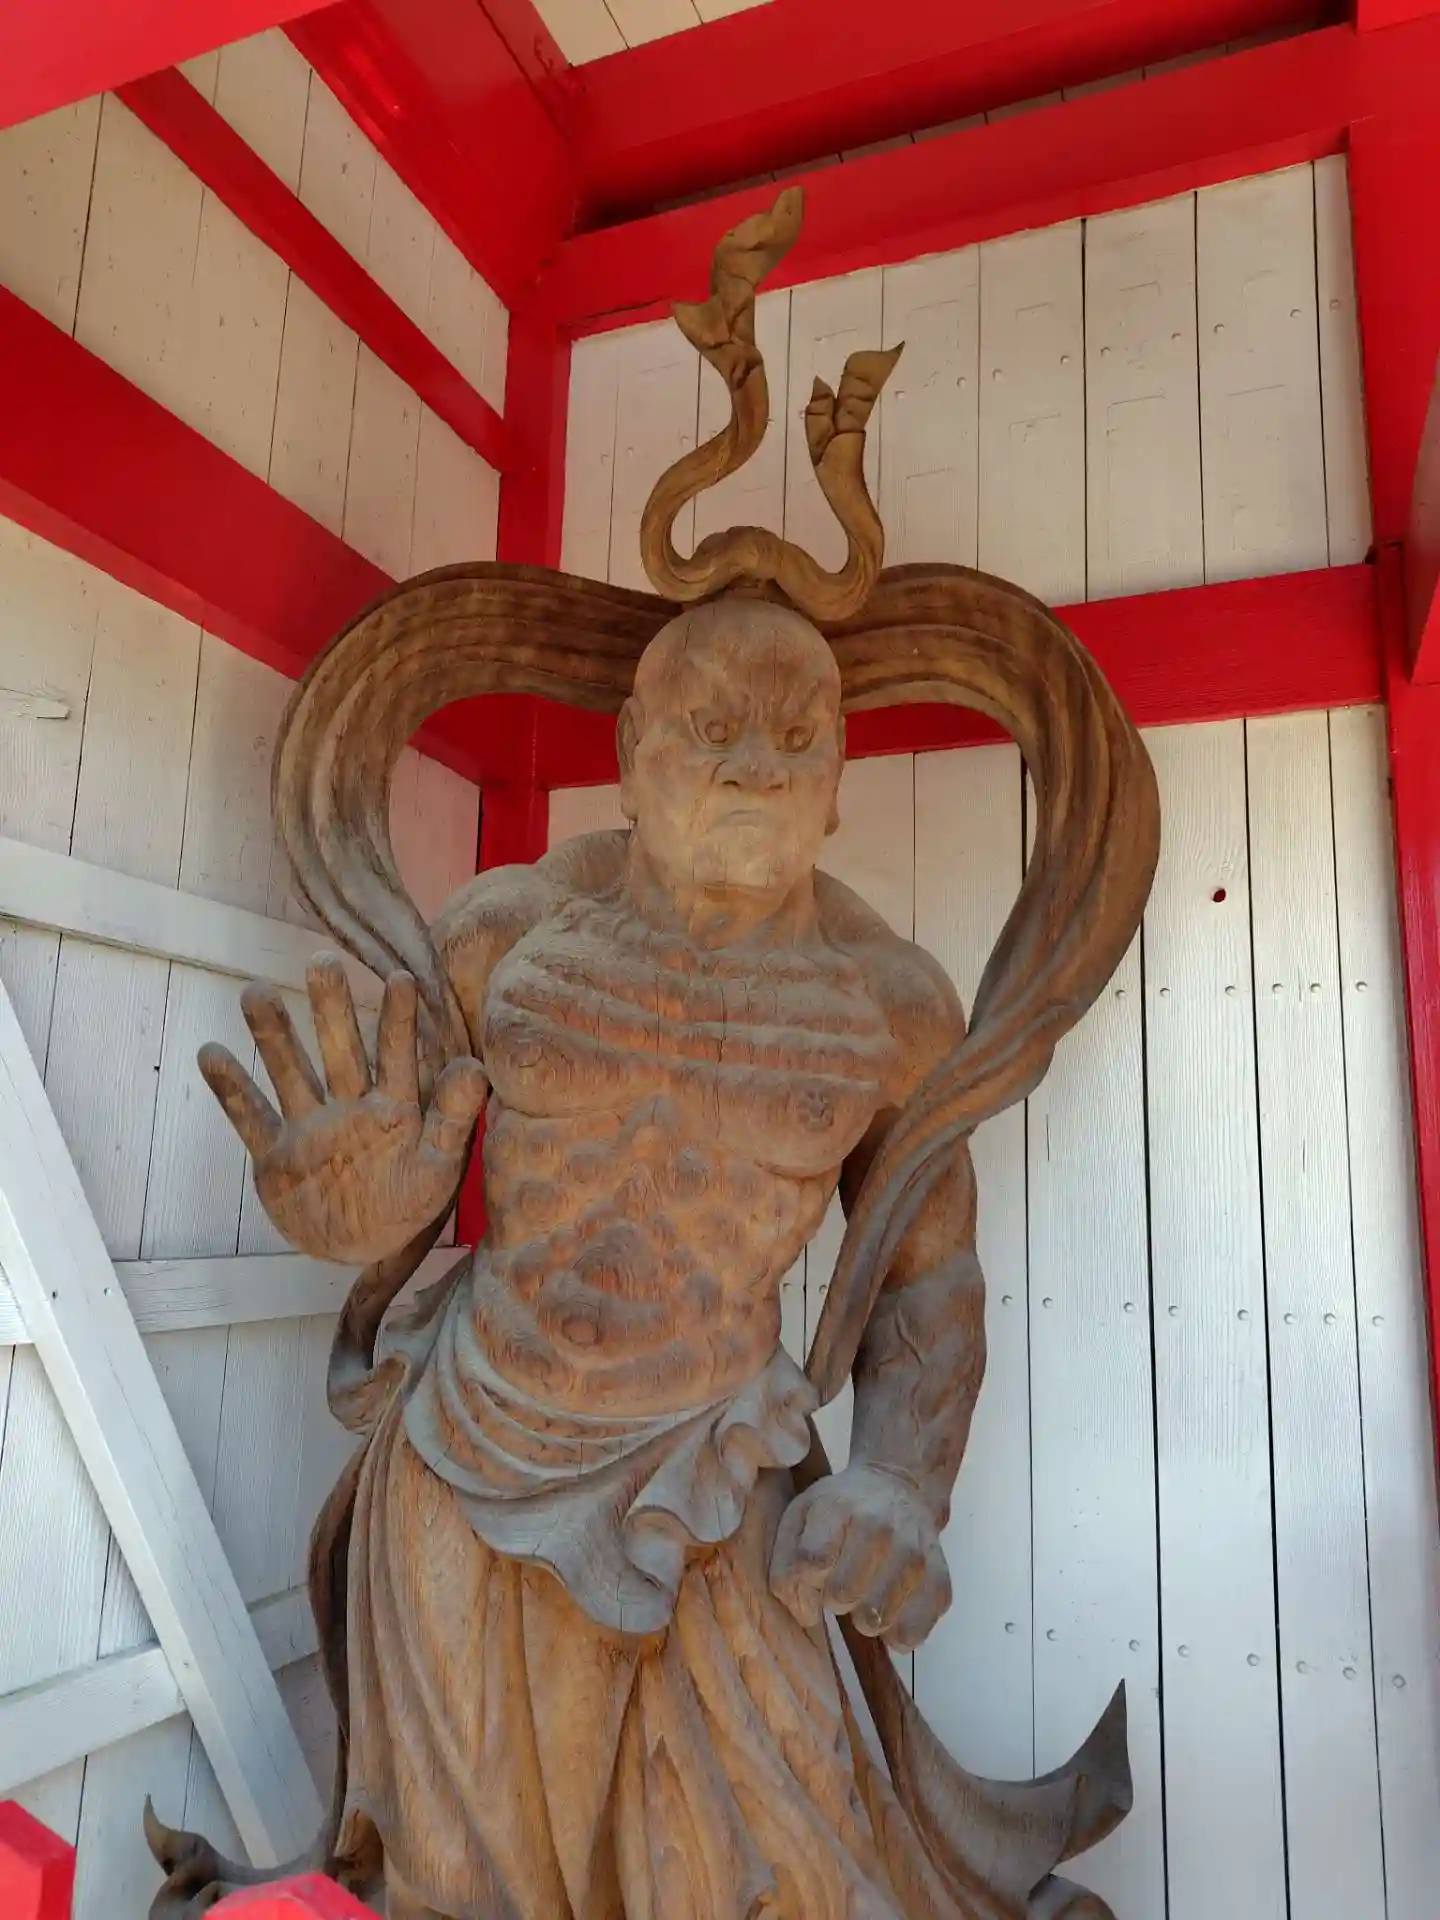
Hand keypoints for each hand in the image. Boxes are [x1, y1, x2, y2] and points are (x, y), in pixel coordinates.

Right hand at [199, 955, 487, 1265]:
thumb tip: (475, 1066)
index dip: (398, 1021)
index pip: (397, 1057)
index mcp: (394, 1110)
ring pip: (291, 1072)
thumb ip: (453, 1119)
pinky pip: (250, 1118)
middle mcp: (350, 1108)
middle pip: (340, 1051)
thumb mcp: (437, 1168)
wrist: (361, 1251)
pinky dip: (232, 1089)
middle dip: (331, 1009)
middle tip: (322, 960)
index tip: (400, 978)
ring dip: (274, 1036)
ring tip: (255, 991)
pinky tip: (210, 1052)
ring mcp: (310, 1128)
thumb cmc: (407, 1205)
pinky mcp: (277, 1155)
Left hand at [769, 1463, 951, 1651]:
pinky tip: (890, 1608)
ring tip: (866, 1591)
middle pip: (842, 1596)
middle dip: (834, 1596)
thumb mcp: (800, 1517)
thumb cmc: (841, 1509)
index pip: (812, 1561)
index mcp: (839, 1508)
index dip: (805, 1580)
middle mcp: (882, 1528)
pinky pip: (909, 1635)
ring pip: (874, 1621)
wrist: (899, 1486)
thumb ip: (786, 1565)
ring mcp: (916, 1556)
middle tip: (843, 1580)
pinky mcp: (940, 1583)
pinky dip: (893, 1632)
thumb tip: (807, 1614)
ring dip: (863, 1616)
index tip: (814, 1572)